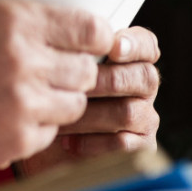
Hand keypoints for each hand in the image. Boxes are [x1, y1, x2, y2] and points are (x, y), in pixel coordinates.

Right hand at [0, 0, 113, 177]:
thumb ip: (22, 28)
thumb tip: (70, 35)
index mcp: (13, 20)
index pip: (89, 28)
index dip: (95, 41)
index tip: (91, 49)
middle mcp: (23, 57)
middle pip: (86, 71)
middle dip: (71, 78)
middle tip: (46, 81)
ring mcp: (23, 100)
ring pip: (73, 106)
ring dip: (54, 107)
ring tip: (19, 103)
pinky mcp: (18, 138)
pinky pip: (49, 134)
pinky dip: (34, 132)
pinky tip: (2, 123)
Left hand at [15, 26, 160, 177]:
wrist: (44, 138)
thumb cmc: (52, 94)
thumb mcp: (59, 68)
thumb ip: (73, 53)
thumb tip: (69, 43)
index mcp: (131, 60)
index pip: (147, 45)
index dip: (135, 44)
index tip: (113, 47)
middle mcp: (143, 87)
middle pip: (144, 77)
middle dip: (105, 81)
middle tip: (73, 86)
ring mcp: (145, 117)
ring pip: (129, 112)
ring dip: (91, 115)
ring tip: (62, 117)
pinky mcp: (140, 146)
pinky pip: (123, 143)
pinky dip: (93, 142)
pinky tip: (69, 141)